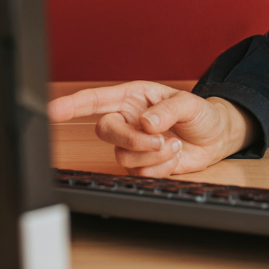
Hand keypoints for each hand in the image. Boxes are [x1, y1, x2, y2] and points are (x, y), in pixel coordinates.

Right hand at [47, 81, 256, 176]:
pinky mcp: (142, 164)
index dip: (72, 105)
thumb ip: (167, 110)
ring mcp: (133, 144)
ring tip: (174, 144)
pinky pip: (139, 171)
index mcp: (133, 97)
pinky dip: (160, 166)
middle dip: (131, 138)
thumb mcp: (189, 103)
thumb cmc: (200, 113)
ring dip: (152, 153)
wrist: (216, 137)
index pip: (96, 100)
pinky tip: (174, 155)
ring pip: (123, 154)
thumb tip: (146, 122)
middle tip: (158, 139)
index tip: (52, 111)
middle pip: (106, 131)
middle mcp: (128, 120)